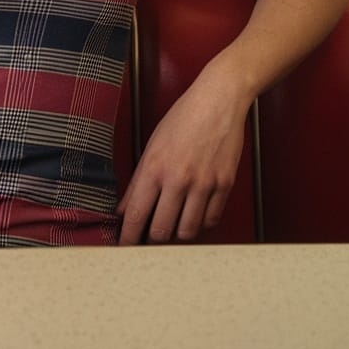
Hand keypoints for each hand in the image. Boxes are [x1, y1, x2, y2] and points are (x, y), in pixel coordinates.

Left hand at [116, 70, 247, 245]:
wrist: (218, 100)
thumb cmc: (183, 118)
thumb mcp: (152, 144)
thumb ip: (138, 180)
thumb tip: (124, 208)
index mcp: (155, 167)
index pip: (136, 214)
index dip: (128, 237)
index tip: (124, 248)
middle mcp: (178, 179)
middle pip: (162, 231)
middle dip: (153, 239)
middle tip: (150, 235)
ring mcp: (204, 184)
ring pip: (187, 231)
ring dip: (178, 233)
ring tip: (173, 223)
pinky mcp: (224, 185)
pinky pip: (211, 220)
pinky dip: (201, 223)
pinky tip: (195, 213)